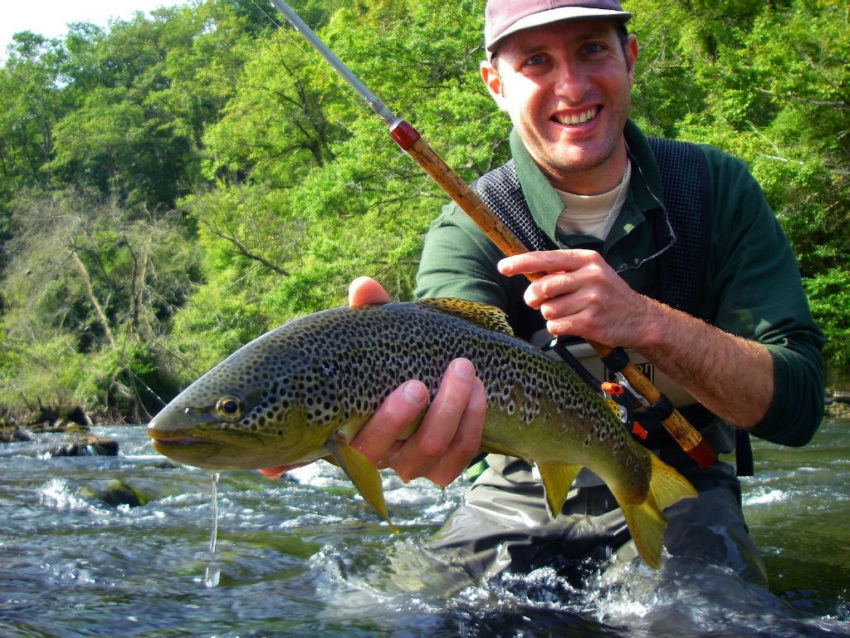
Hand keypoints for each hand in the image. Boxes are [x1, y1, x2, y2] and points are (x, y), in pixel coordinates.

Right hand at [346, 277, 486, 486]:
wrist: (417, 376)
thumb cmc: (386, 358)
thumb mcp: (377, 336)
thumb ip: (369, 313)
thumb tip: (362, 286)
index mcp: (351, 430)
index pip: (362, 444)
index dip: (390, 420)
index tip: (415, 385)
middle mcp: (379, 455)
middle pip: (407, 451)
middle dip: (434, 413)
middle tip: (456, 368)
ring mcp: (410, 465)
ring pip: (435, 452)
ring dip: (457, 412)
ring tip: (469, 372)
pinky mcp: (439, 469)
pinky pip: (459, 459)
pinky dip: (472, 426)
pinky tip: (479, 393)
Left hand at [498, 250, 656, 348]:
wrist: (640, 319)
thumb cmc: (608, 294)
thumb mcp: (592, 272)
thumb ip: (564, 271)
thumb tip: (527, 271)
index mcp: (587, 260)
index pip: (546, 259)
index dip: (521, 263)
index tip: (503, 267)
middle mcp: (590, 277)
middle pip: (542, 287)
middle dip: (533, 297)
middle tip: (536, 301)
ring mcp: (591, 300)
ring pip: (547, 310)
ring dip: (550, 315)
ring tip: (567, 313)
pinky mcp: (590, 322)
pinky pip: (556, 326)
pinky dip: (557, 327)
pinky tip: (571, 324)